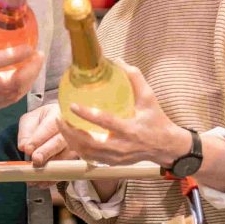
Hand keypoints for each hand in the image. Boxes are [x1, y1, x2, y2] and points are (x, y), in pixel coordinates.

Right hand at [0, 0, 43, 121]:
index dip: (15, 56)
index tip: (31, 46)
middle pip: (10, 84)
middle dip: (30, 70)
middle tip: (40, 54)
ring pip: (12, 95)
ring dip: (29, 80)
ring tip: (37, 62)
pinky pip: (7, 101)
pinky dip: (20, 89)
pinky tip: (26, 75)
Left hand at [18, 103, 77, 186]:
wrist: (53, 123)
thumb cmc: (41, 121)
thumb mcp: (29, 120)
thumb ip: (25, 132)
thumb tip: (24, 146)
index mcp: (58, 114)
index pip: (50, 127)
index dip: (39, 139)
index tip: (28, 148)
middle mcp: (71, 129)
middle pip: (60, 142)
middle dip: (47, 152)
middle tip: (36, 160)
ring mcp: (76, 144)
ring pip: (65, 157)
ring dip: (50, 168)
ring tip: (35, 176)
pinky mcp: (75, 159)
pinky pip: (66, 170)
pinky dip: (54, 178)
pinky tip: (43, 182)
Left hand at [57, 62, 191, 166]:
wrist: (165, 146)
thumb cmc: (156, 120)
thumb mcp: (149, 97)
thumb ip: (135, 78)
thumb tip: (117, 60)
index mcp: (131, 129)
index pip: (106, 122)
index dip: (88, 115)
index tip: (73, 105)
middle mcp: (122, 146)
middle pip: (90, 144)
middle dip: (70, 132)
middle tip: (59, 117)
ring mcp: (116, 158)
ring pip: (87, 153)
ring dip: (70, 140)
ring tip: (61, 125)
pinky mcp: (113, 163)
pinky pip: (90, 158)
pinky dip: (77, 148)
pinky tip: (70, 137)